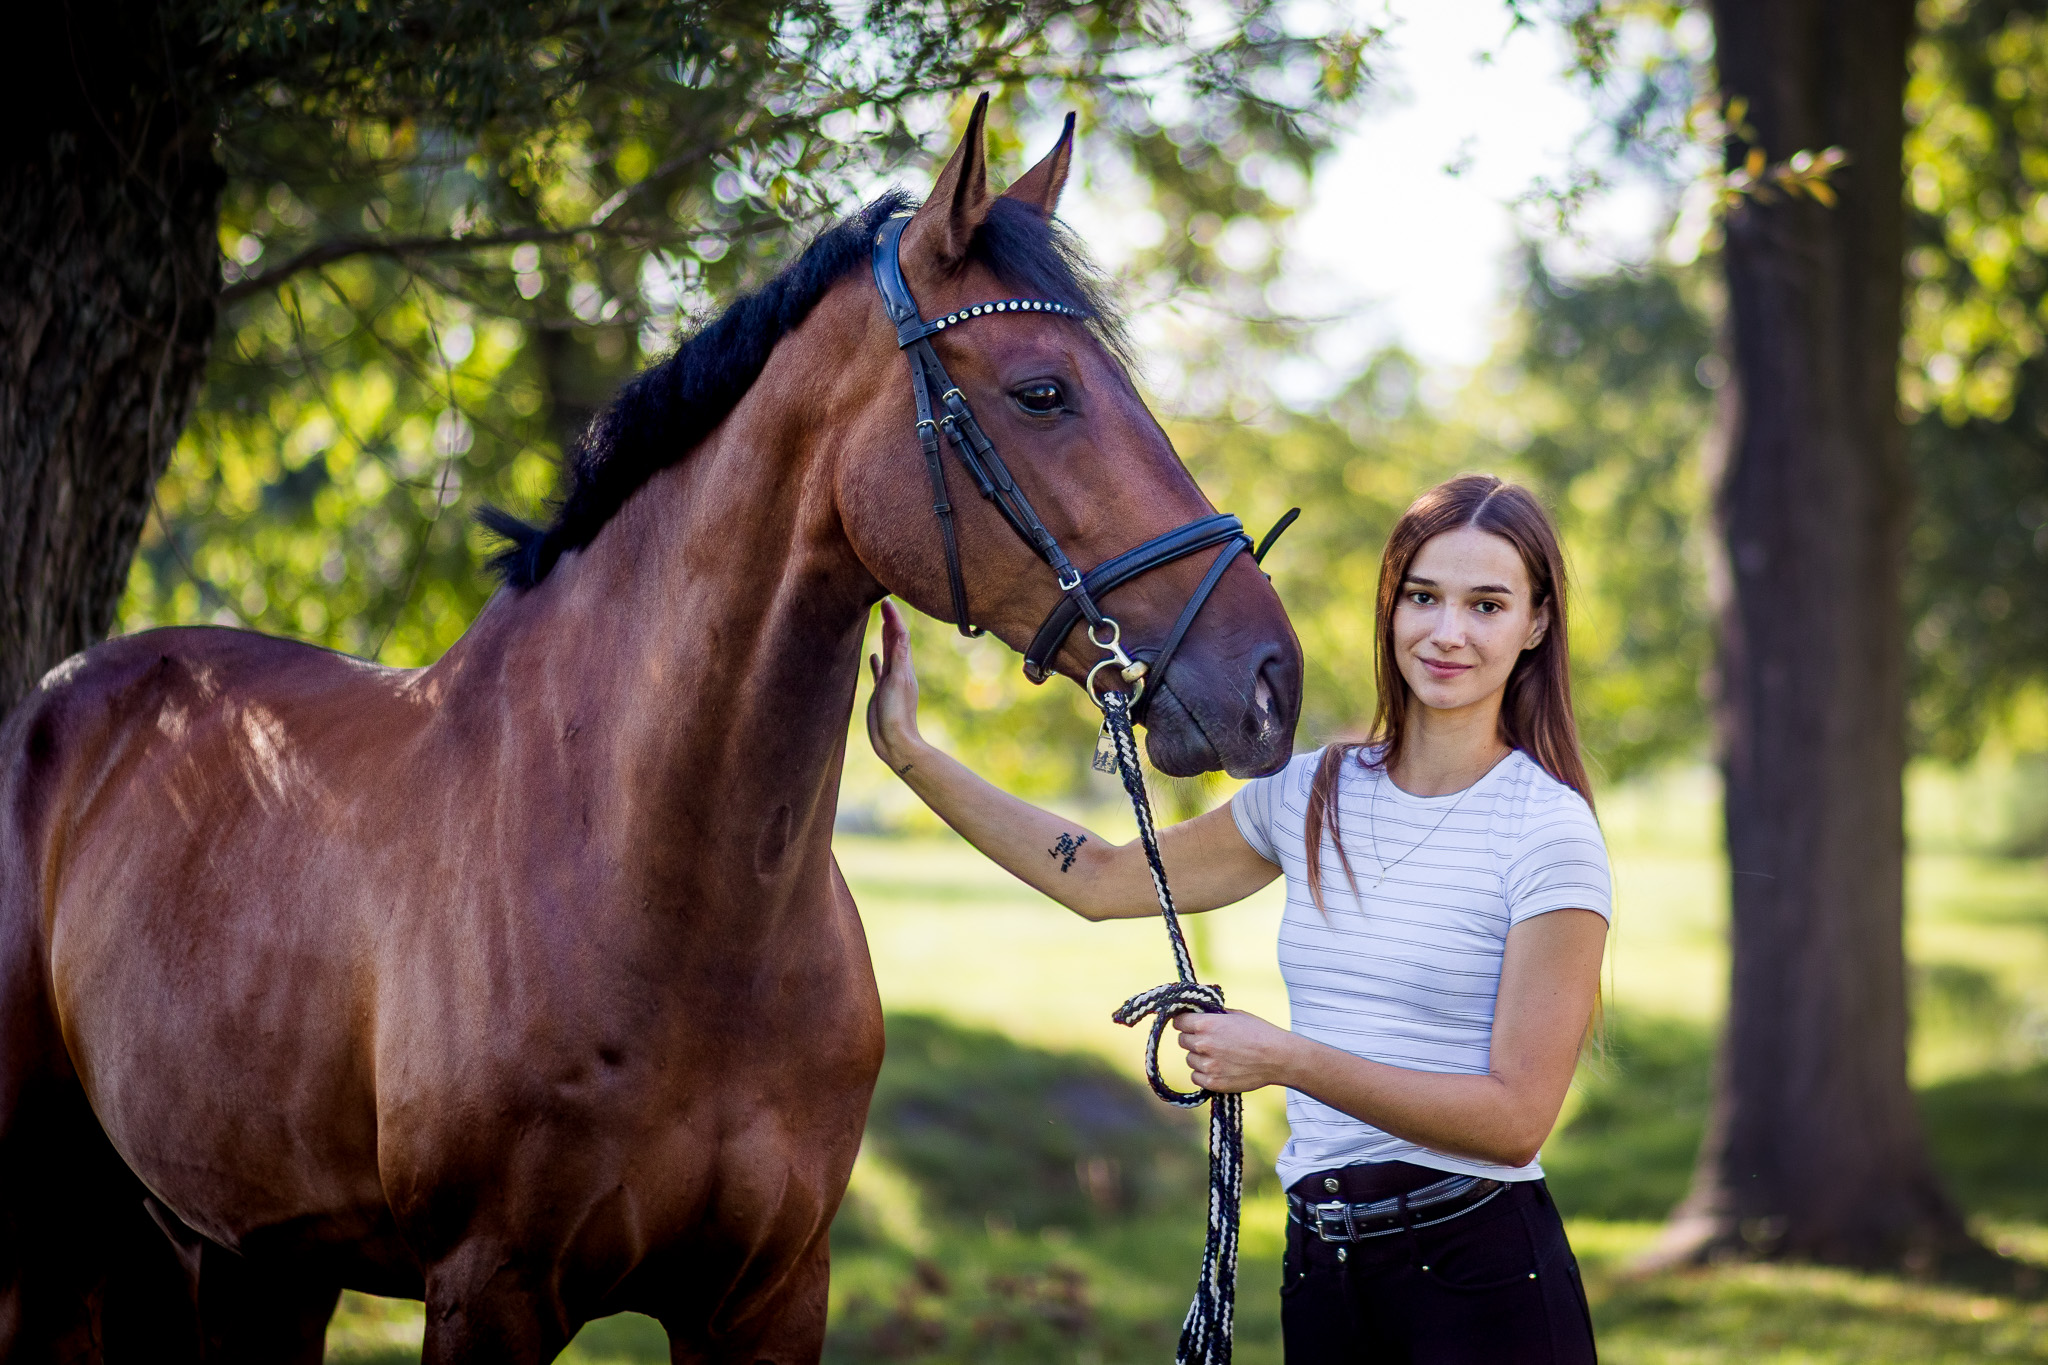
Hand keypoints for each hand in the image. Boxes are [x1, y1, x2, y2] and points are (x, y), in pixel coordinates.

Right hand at [866, 600, 925, 778]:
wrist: (895, 743)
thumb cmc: (896, 715)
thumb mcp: (896, 684)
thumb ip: (897, 659)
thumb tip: (899, 633)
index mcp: (903, 668)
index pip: (899, 636)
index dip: (893, 617)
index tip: (886, 599)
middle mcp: (898, 672)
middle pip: (895, 640)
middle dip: (890, 621)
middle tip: (884, 601)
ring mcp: (890, 682)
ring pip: (888, 653)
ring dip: (884, 637)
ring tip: (880, 621)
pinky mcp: (881, 693)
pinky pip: (879, 672)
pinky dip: (876, 661)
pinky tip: (872, 656)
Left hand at [1172, 1009, 1303, 1093]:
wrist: (1277, 1058)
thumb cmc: (1259, 1032)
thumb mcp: (1234, 1015)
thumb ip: (1212, 1016)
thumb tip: (1198, 1015)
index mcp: (1206, 1024)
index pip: (1178, 1021)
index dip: (1184, 1022)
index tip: (1190, 1024)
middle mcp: (1202, 1044)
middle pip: (1182, 1041)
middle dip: (1192, 1039)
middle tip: (1209, 1041)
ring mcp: (1207, 1065)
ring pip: (1189, 1060)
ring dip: (1199, 1057)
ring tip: (1219, 1056)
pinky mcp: (1212, 1082)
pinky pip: (1196, 1077)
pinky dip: (1203, 1074)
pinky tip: (1219, 1068)